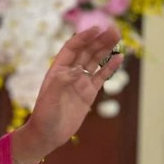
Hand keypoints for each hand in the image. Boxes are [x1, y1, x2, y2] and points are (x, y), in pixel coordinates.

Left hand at [23, 26, 124, 156]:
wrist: (48, 134)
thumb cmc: (44, 116)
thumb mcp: (50, 98)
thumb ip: (62, 82)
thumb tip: (77, 69)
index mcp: (58, 69)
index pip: (72, 48)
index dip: (83, 38)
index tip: (96, 29)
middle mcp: (70, 72)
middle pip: (86, 52)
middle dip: (99, 40)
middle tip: (114, 30)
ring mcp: (80, 82)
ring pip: (95, 61)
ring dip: (106, 49)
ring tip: (117, 37)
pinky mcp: (89, 93)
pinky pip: (101, 77)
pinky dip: (110, 67)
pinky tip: (119, 57)